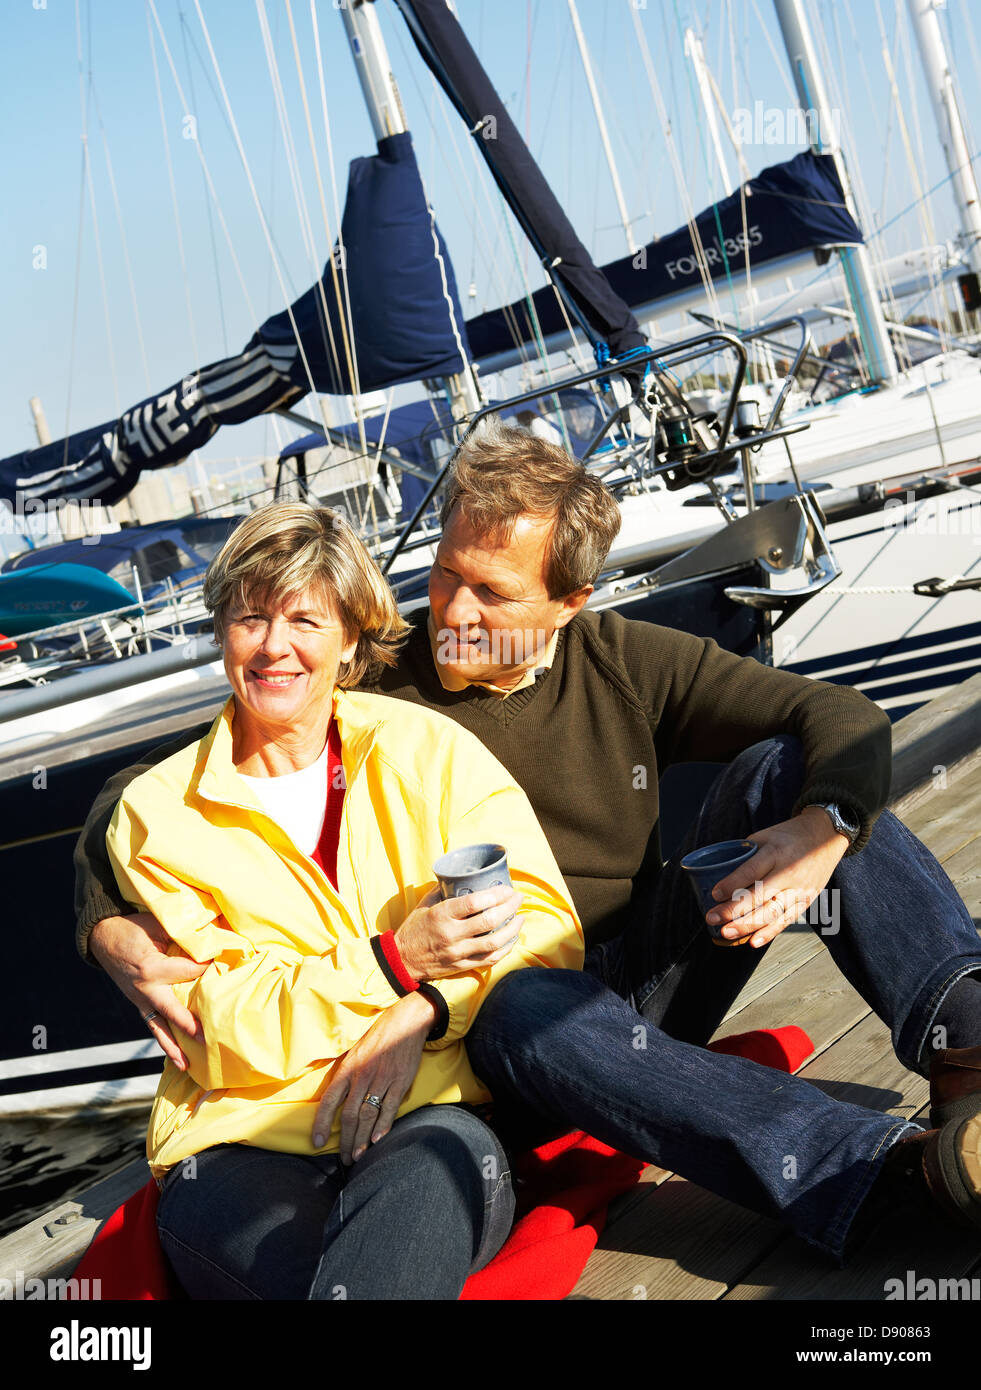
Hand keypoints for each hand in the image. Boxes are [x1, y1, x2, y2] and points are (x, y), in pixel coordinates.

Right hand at [89, 913, 207, 1069]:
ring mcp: (141, 1000)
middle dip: (190, 1024)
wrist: (104, 938)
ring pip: (159, 1027)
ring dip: (174, 1047)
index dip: (209, 968)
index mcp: (152, 967)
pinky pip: (153, 1026)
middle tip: (208, 1037)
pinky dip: (165, 1043)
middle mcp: (146, 989)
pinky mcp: (140, 1005)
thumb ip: (182, 935)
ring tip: (188, 1066)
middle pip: (172, 1010)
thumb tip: (214, 938)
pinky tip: (178, 1059)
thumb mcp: (158, 925)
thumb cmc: (136, 928)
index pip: (189, 971)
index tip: (227, 966)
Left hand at [311, 991, 436, 1162]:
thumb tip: (335, 1099)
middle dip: (345, 1140)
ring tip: (358, 1156)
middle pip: (350, 1115)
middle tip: (344, 1159)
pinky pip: (390, 1108)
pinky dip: (383, 1126)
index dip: (321, 1123)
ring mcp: (382, 1079)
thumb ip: (345, 1075)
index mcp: (348, 1068)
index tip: (317, 1143)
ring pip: (368, 1116)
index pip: (330, 1100)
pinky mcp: (400, 1081)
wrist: (405, 1022)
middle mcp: (363, 1076)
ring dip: (362, 1140)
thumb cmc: (377, 1038)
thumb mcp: (354, 1052)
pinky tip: (377, 1140)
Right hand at [394, 885, 523, 980]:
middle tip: (519, 898)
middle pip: (489, 921)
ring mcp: (458, 952)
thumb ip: (442, 890)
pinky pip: (489, 959)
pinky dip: (505, 949)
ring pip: (494, 942)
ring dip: (512, 929)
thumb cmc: (413, 929)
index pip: (473, 903)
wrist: (401, 960)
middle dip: (509, 907)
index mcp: (441, 915)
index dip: (495, 894)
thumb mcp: (424, 905)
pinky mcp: (462, 966)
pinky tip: (512, 939)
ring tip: (521, 917)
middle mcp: (451, 934)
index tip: (507, 888)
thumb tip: (460, 876)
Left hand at [704, 807, 849, 948]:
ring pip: (772, 913)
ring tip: (726, 933)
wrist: (826, 837)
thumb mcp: (765, 836)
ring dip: (747, 926)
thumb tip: (720, 874)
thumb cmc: (789, 836)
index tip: (714, 894)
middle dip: (733, 910)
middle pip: (759, 896)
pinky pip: (786, 921)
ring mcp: (799, 890)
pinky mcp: (806, 902)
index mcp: (775, 853)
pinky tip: (753, 942)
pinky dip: (769, 933)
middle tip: (711, 918)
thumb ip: (745, 855)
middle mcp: (789, 873)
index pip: (751, 871)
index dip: (731, 884)